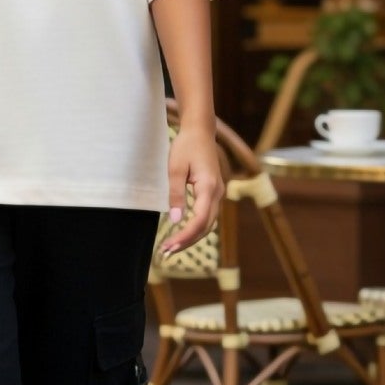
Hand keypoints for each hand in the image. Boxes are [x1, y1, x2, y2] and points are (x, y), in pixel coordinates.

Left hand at [160, 125, 222, 256]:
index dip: (184, 237)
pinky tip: (182, 234)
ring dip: (191, 237)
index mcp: (209, 187)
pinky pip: (207, 216)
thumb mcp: (175, 168)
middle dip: (187, 242)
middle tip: (166, 253)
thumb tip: (175, 220)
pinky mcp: (214, 193)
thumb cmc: (186, 146)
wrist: (200, 131)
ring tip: (172, 247)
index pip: (199, 221)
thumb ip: (175, 194)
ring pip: (208, 224)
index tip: (168, 246)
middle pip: (205, 227)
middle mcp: (218, 193)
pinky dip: (196, 228)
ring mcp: (218, 193)